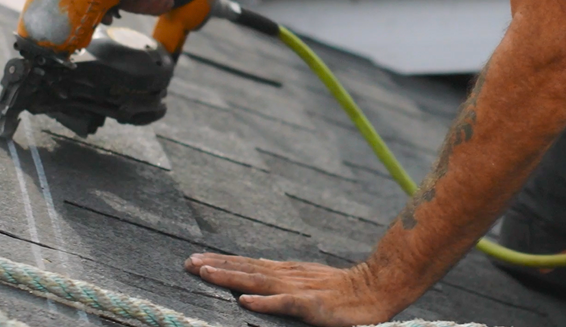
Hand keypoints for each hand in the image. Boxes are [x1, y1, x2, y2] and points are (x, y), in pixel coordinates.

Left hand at [184, 253, 412, 326]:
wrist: (379, 288)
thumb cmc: (344, 292)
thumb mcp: (308, 287)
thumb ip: (282, 288)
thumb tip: (253, 291)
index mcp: (286, 272)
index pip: (247, 265)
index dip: (221, 262)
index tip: (193, 259)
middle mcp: (288, 276)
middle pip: (246, 269)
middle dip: (216, 265)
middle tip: (187, 262)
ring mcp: (299, 290)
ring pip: (258, 281)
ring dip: (231, 277)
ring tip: (205, 273)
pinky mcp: (312, 306)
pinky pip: (285, 304)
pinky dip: (264, 302)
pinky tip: (245, 302)